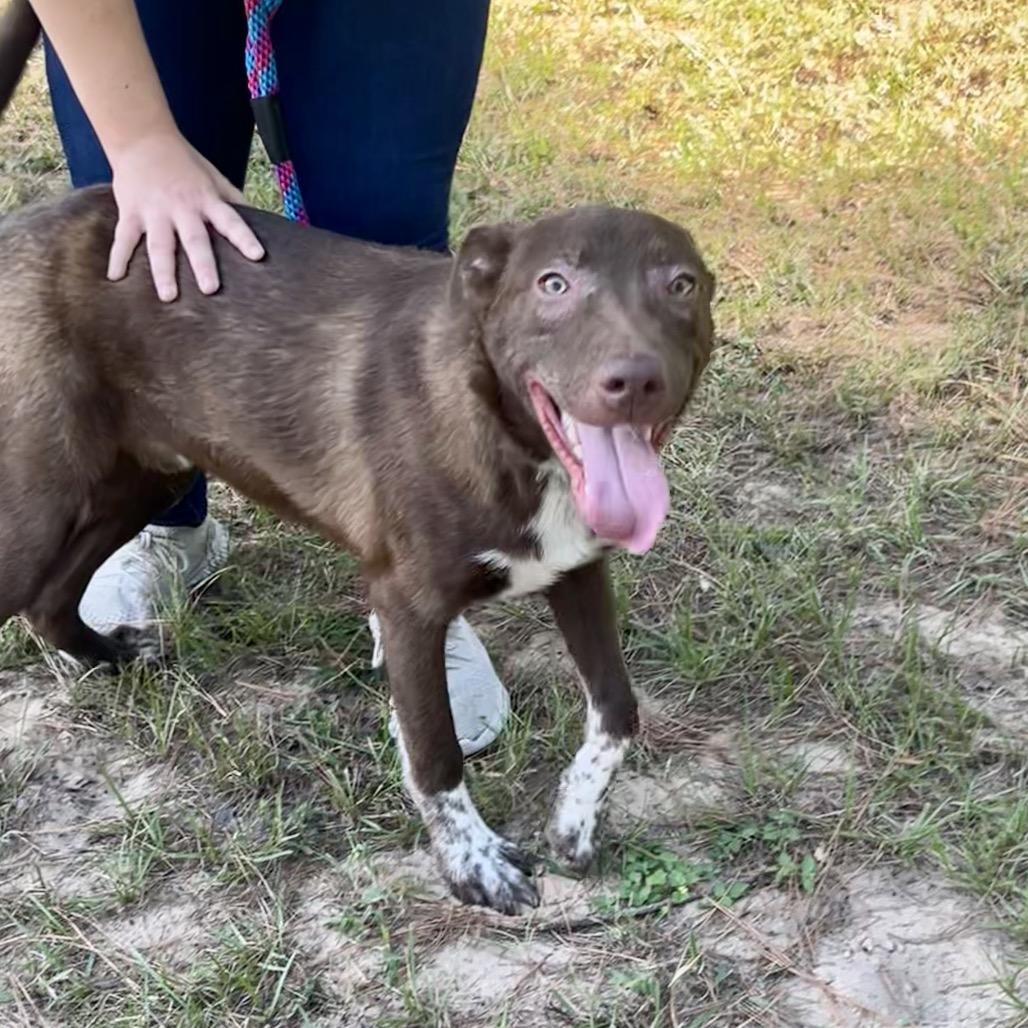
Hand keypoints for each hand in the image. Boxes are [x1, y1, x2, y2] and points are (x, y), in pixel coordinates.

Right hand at [108, 130, 264, 301]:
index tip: (258, 256)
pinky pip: (124, 238)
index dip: (244, 237)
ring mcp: (154, 211)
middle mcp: (182, 207)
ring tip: (168, 296)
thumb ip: (233, 199)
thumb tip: (263, 220)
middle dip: (203, 264)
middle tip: (210, 289)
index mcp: (206, 199)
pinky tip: (115, 278)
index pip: (230, 220)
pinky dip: (118, 258)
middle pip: (194, 239)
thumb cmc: (184, 162)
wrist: (141, 136)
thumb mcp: (213, 176)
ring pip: (159, 245)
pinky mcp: (130, 211)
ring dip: (163, 272)